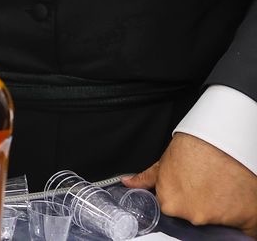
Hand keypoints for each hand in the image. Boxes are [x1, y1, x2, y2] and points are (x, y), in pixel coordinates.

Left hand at [124, 133, 256, 235]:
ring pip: (213, 218)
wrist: (223, 143)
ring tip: (217, 184)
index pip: (172, 208)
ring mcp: (214, 218)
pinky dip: (235, 213)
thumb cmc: (195, 149)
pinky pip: (238, 225)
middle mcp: (190, 215)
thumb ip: (146, 178)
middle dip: (197, 202)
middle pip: (192, 215)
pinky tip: (231, 195)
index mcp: (170, 203)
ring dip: (216, 206)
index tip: (188, 188)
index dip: (180, 196)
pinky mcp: (241, 220)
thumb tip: (127, 182)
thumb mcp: (165, 162)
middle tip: (204, 183)